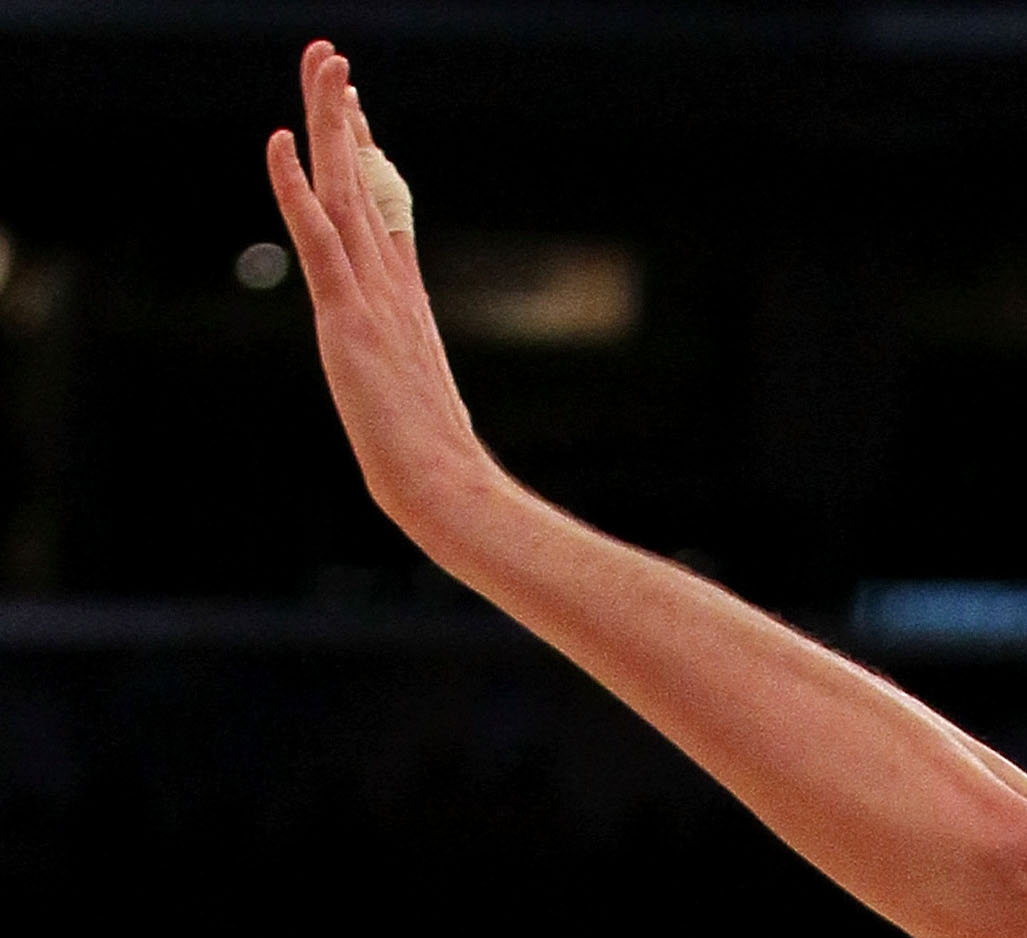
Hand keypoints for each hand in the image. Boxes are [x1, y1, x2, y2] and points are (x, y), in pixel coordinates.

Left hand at [266, 42, 491, 555]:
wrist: (446, 489)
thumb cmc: (438, 466)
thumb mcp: (421, 402)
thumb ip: (409, 376)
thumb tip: (420, 389)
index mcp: (404, 300)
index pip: (380, 209)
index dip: (365, 154)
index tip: (354, 108)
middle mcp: (389, 284)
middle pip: (363, 182)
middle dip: (344, 116)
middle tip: (332, 57)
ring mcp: (370, 297)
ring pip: (343, 191)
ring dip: (328, 124)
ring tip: (323, 66)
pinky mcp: (348, 318)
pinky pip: (317, 238)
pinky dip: (296, 187)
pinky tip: (279, 141)